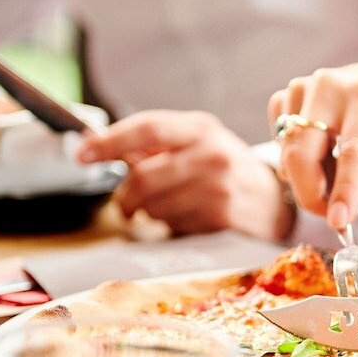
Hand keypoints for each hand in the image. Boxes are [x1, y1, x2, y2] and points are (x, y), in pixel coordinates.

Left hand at [77, 110, 293, 240]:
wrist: (276, 201)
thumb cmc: (225, 171)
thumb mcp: (197, 145)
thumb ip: (152, 146)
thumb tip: (95, 144)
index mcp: (200, 128)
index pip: (147, 129)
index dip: (109, 142)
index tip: (82, 155)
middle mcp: (212, 154)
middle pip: (144, 177)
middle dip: (126, 197)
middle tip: (126, 206)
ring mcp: (219, 187)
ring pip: (156, 208)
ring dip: (152, 215)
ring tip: (170, 210)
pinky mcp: (223, 218)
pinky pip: (176, 228)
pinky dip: (174, 228)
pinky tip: (190, 222)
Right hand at [267, 61, 357, 229]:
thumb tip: (339, 208)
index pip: (352, 151)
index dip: (344, 189)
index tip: (338, 221)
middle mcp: (328, 85)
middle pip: (302, 154)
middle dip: (310, 194)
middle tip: (329, 213)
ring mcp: (301, 88)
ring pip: (287, 155)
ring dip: (308, 177)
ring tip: (335, 168)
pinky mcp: (283, 97)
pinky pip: (280, 145)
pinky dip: (297, 160)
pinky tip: (319, 150)